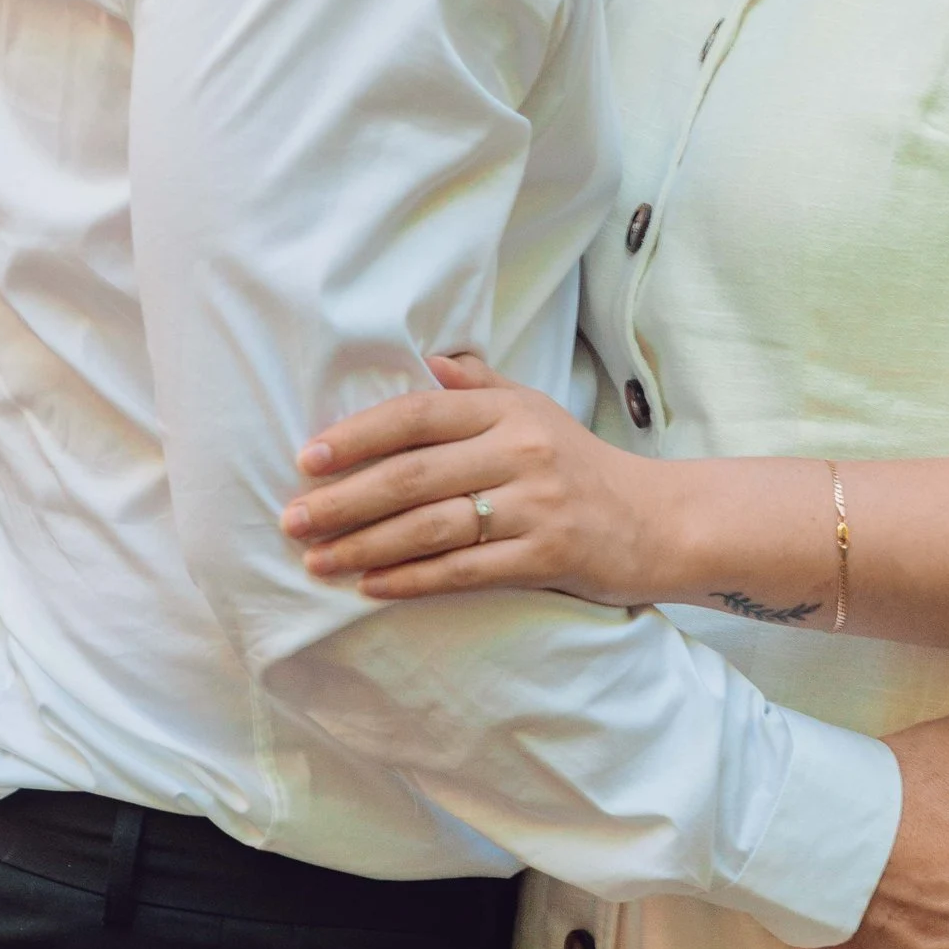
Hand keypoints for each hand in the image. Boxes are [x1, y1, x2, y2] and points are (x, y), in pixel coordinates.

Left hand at [284, 359, 656, 605]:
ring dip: (364, 546)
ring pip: (431, 527)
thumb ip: (480, 388)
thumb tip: (425, 362)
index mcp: (510, 411)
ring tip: (316, 559)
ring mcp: (535, 506)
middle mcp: (521, 452)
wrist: (657, 522)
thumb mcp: (536, 411)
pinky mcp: (545, 557)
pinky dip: (411, 580)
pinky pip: (463, 571)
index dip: (358, 435)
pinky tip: (370, 585)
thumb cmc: (581, 465)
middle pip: (414, 476)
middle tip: (292, 518)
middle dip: (344, 500)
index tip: (306, 457)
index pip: (419, 415)